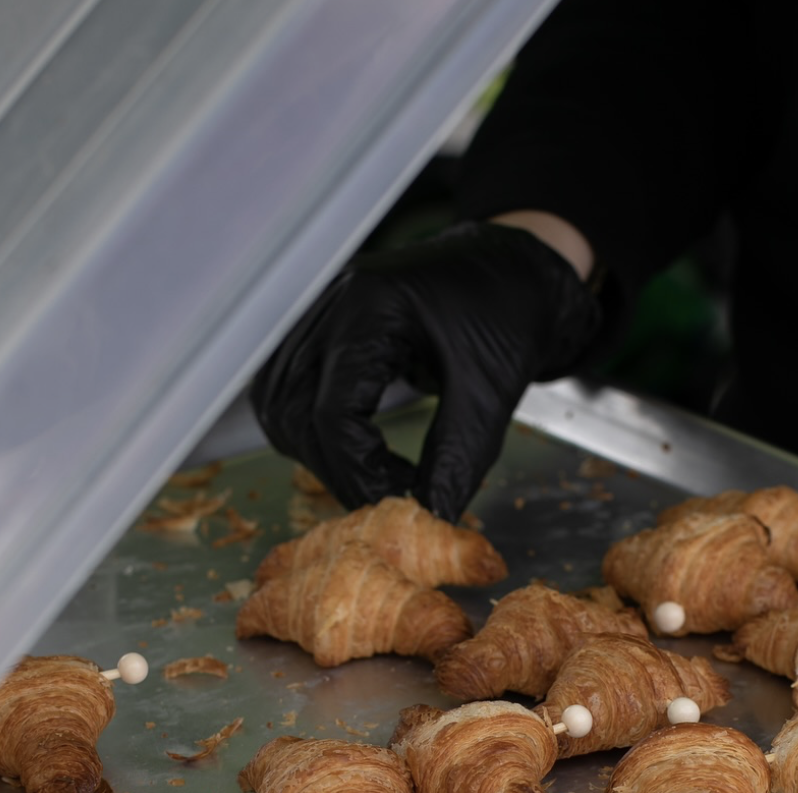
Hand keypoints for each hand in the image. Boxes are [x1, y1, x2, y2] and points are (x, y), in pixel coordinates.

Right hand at [250, 220, 600, 520]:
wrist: (518, 271)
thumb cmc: (510, 310)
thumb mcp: (491, 390)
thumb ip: (456, 458)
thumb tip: (431, 515)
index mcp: (372, 306)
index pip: (331, 410)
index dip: (358, 471)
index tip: (395, 503)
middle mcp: (332, 304)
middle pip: (293, 411)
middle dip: (335, 468)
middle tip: (386, 497)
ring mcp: (321, 314)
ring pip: (279, 402)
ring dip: (316, 452)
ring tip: (374, 474)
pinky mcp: (324, 329)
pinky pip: (288, 389)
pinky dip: (311, 428)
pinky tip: (358, 448)